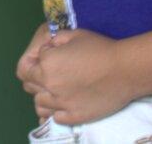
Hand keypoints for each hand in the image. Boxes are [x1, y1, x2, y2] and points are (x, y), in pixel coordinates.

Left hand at [17, 29, 135, 125]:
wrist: (125, 70)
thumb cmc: (100, 48)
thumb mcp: (74, 35)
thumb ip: (55, 40)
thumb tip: (48, 48)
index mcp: (47, 64)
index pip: (26, 66)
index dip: (37, 59)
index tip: (49, 56)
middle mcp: (49, 85)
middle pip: (28, 85)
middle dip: (36, 77)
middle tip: (51, 72)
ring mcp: (61, 103)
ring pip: (38, 104)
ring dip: (44, 95)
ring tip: (56, 89)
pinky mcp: (74, 116)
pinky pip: (55, 117)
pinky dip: (56, 111)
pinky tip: (64, 103)